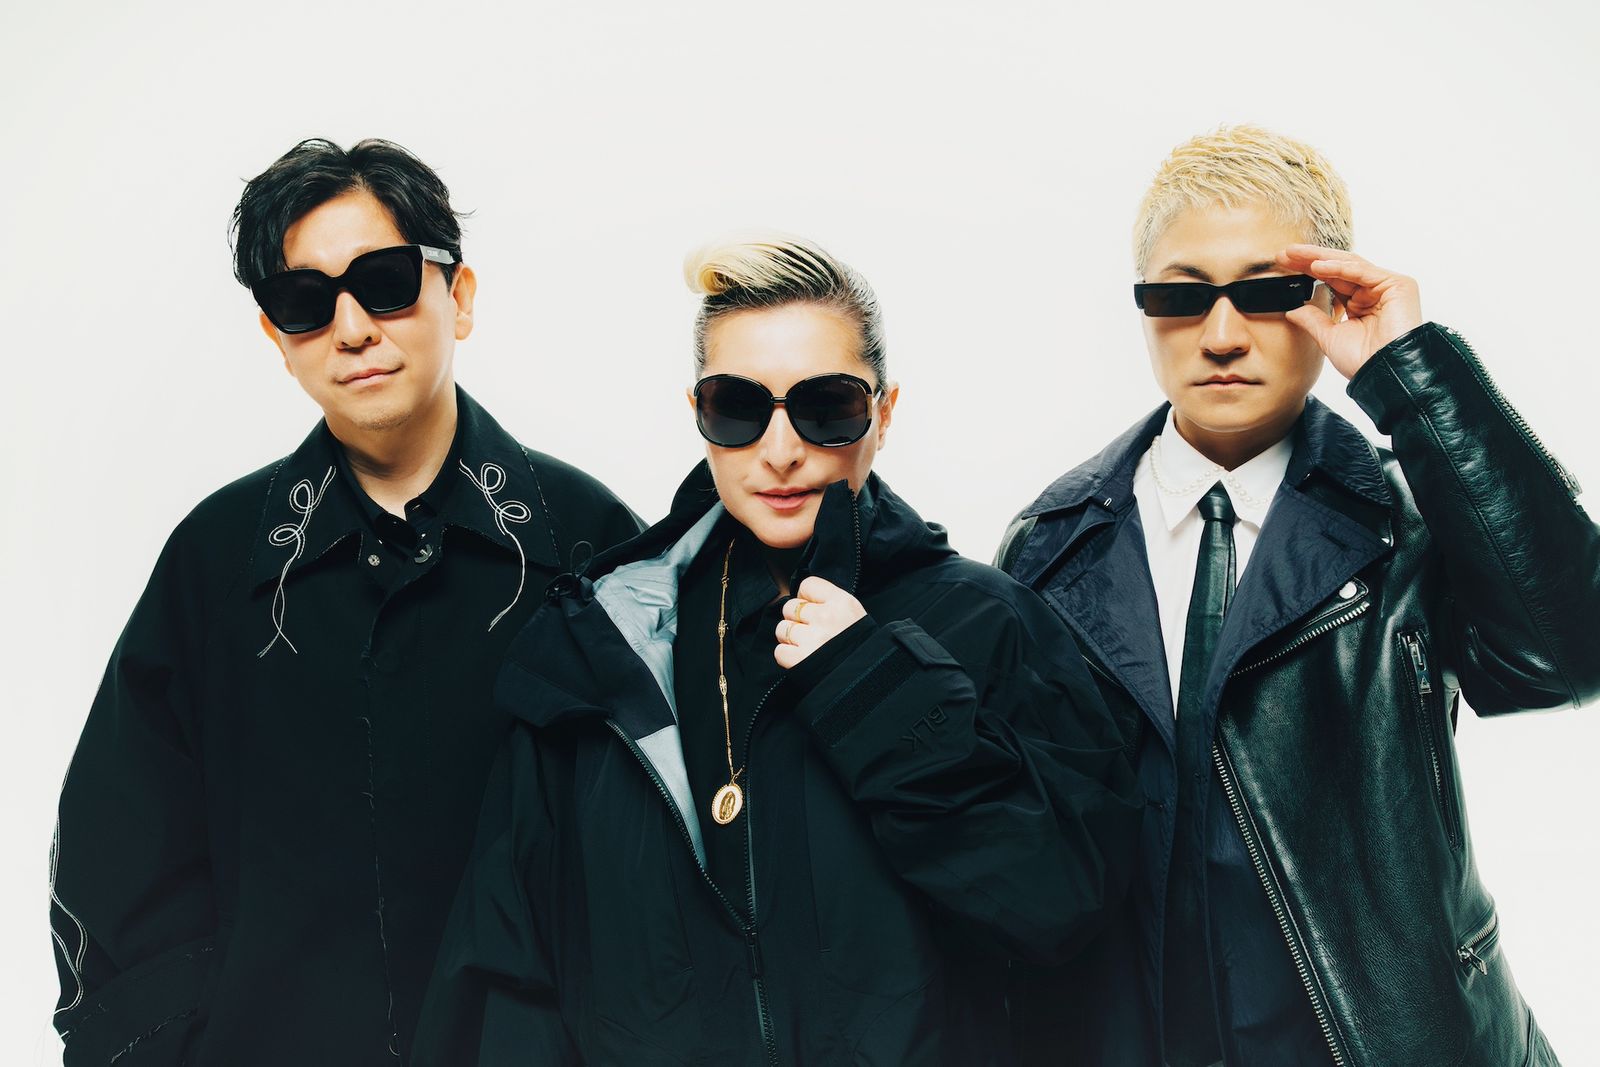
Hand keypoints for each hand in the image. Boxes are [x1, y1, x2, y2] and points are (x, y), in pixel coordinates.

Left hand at [774, 576, 865, 668]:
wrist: (865, 678)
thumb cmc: (861, 648)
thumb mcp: (855, 616)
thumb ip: (832, 604)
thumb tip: (806, 599)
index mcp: (842, 603)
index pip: (808, 584)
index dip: (806, 597)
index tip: (810, 607)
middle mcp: (826, 617)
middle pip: (790, 607)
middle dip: (796, 619)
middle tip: (810, 630)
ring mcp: (812, 638)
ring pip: (782, 629)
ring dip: (790, 638)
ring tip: (806, 646)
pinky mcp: (800, 659)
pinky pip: (779, 651)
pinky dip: (787, 656)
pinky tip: (801, 658)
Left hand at [1278, 245, 1423, 379]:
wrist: (1384, 374)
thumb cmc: (1362, 361)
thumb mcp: (1329, 337)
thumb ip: (1313, 320)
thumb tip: (1292, 310)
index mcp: (1360, 303)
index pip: (1331, 279)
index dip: (1307, 270)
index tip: (1283, 264)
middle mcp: (1374, 291)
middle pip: (1338, 268)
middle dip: (1310, 259)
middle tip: (1284, 253)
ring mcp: (1387, 286)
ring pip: (1349, 264)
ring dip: (1320, 258)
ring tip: (1294, 254)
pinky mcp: (1398, 285)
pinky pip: (1363, 272)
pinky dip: (1339, 268)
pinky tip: (1316, 266)